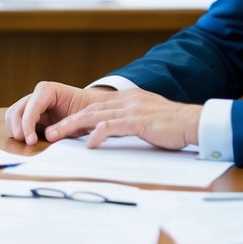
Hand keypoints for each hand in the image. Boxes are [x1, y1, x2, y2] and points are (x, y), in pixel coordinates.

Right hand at [5, 81, 109, 145]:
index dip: (28, 123)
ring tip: (26, 144)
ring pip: (13, 116)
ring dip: (16, 130)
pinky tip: (29, 141)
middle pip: (16, 109)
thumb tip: (48, 136)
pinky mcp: (32, 116)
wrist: (94, 109)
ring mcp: (33, 105)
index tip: (30, 141)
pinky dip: (19, 132)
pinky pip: (17, 123)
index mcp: (48, 90)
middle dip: (18, 127)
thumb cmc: (89, 111)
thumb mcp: (82, 118)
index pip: (31, 105)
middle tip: (26, 143)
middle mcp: (37, 95)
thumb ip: (65, 125)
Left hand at [44, 88, 201, 150]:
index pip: (95, 107)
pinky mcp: (138, 120)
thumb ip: (130, 121)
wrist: (194, 123)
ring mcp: (132, 109)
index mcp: (127, 99)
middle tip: (48, 132)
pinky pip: (112, 127)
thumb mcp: (147, 119)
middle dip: (66, 122)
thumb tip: (114, 131)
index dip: (75, 117)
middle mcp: (126, 100)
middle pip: (89, 110)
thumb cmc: (173, 126)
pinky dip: (97, 135)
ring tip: (56, 136)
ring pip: (94, 116)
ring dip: (72, 127)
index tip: (59, 127)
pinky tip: (87, 145)